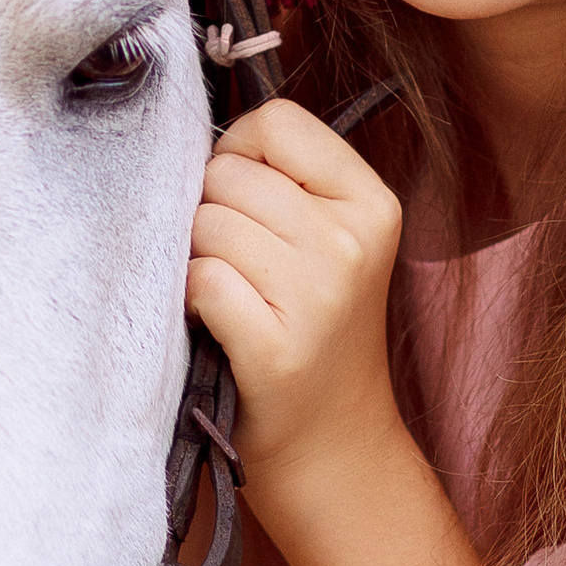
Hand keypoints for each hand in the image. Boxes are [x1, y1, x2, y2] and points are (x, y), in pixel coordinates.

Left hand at [186, 101, 403, 492]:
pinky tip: (221, 326)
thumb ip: (285, 178)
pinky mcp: (274, 346)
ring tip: (235, 297)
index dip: (239, 151)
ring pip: (205, 225)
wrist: (334, 444)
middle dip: (213, 213)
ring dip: (200, 260)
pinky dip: (193, 302)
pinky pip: (199, 280)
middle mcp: (351, 242)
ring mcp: (317, 295)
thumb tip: (196, 136)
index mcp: (372, 203)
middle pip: (228, 174)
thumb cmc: (315, 328)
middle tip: (243, 266)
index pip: (276, 121)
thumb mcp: (333, 241)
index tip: (244, 196)